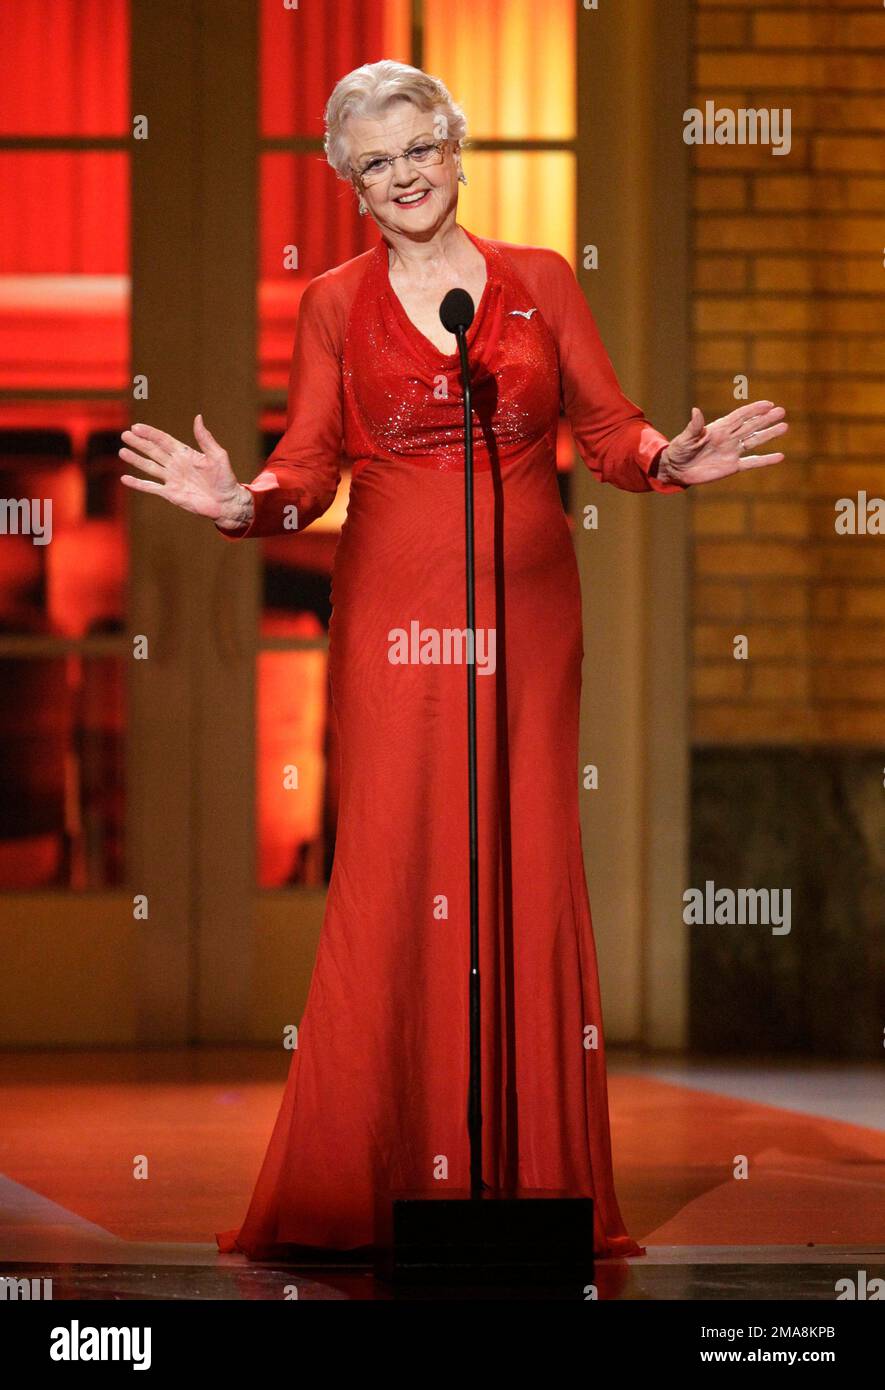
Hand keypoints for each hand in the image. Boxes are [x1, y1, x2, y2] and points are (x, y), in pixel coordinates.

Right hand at [119, 415, 244, 520]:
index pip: (163, 440)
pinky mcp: (170, 494)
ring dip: (136, 460)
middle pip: (153, 451)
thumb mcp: (218, 456)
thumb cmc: (225, 478)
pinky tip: (125, 479)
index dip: (150, 434)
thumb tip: (198, 418)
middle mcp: (175, 464)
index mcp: (185, 453)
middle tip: (125, 435)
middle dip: (139, 443)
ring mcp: (172, 479)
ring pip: (149, 467)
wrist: (227, 502)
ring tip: (122, 451)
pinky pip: (151, 487)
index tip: (136, 427)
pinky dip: (138, 484)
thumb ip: (205, 438)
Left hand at [659, 400, 787, 486]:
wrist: (677, 469)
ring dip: (769, 434)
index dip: (753, 410)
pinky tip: (780, 457)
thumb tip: (696, 411)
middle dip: (766, 419)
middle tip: (782, 411)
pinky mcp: (732, 466)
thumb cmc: (679, 450)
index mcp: (719, 428)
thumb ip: (694, 426)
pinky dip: (765, 460)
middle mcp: (729, 437)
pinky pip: (752, 462)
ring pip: (754, 441)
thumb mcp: (685, 438)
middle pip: (751, 426)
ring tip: (785, 427)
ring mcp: (732, 451)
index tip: (768, 404)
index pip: (740, 416)